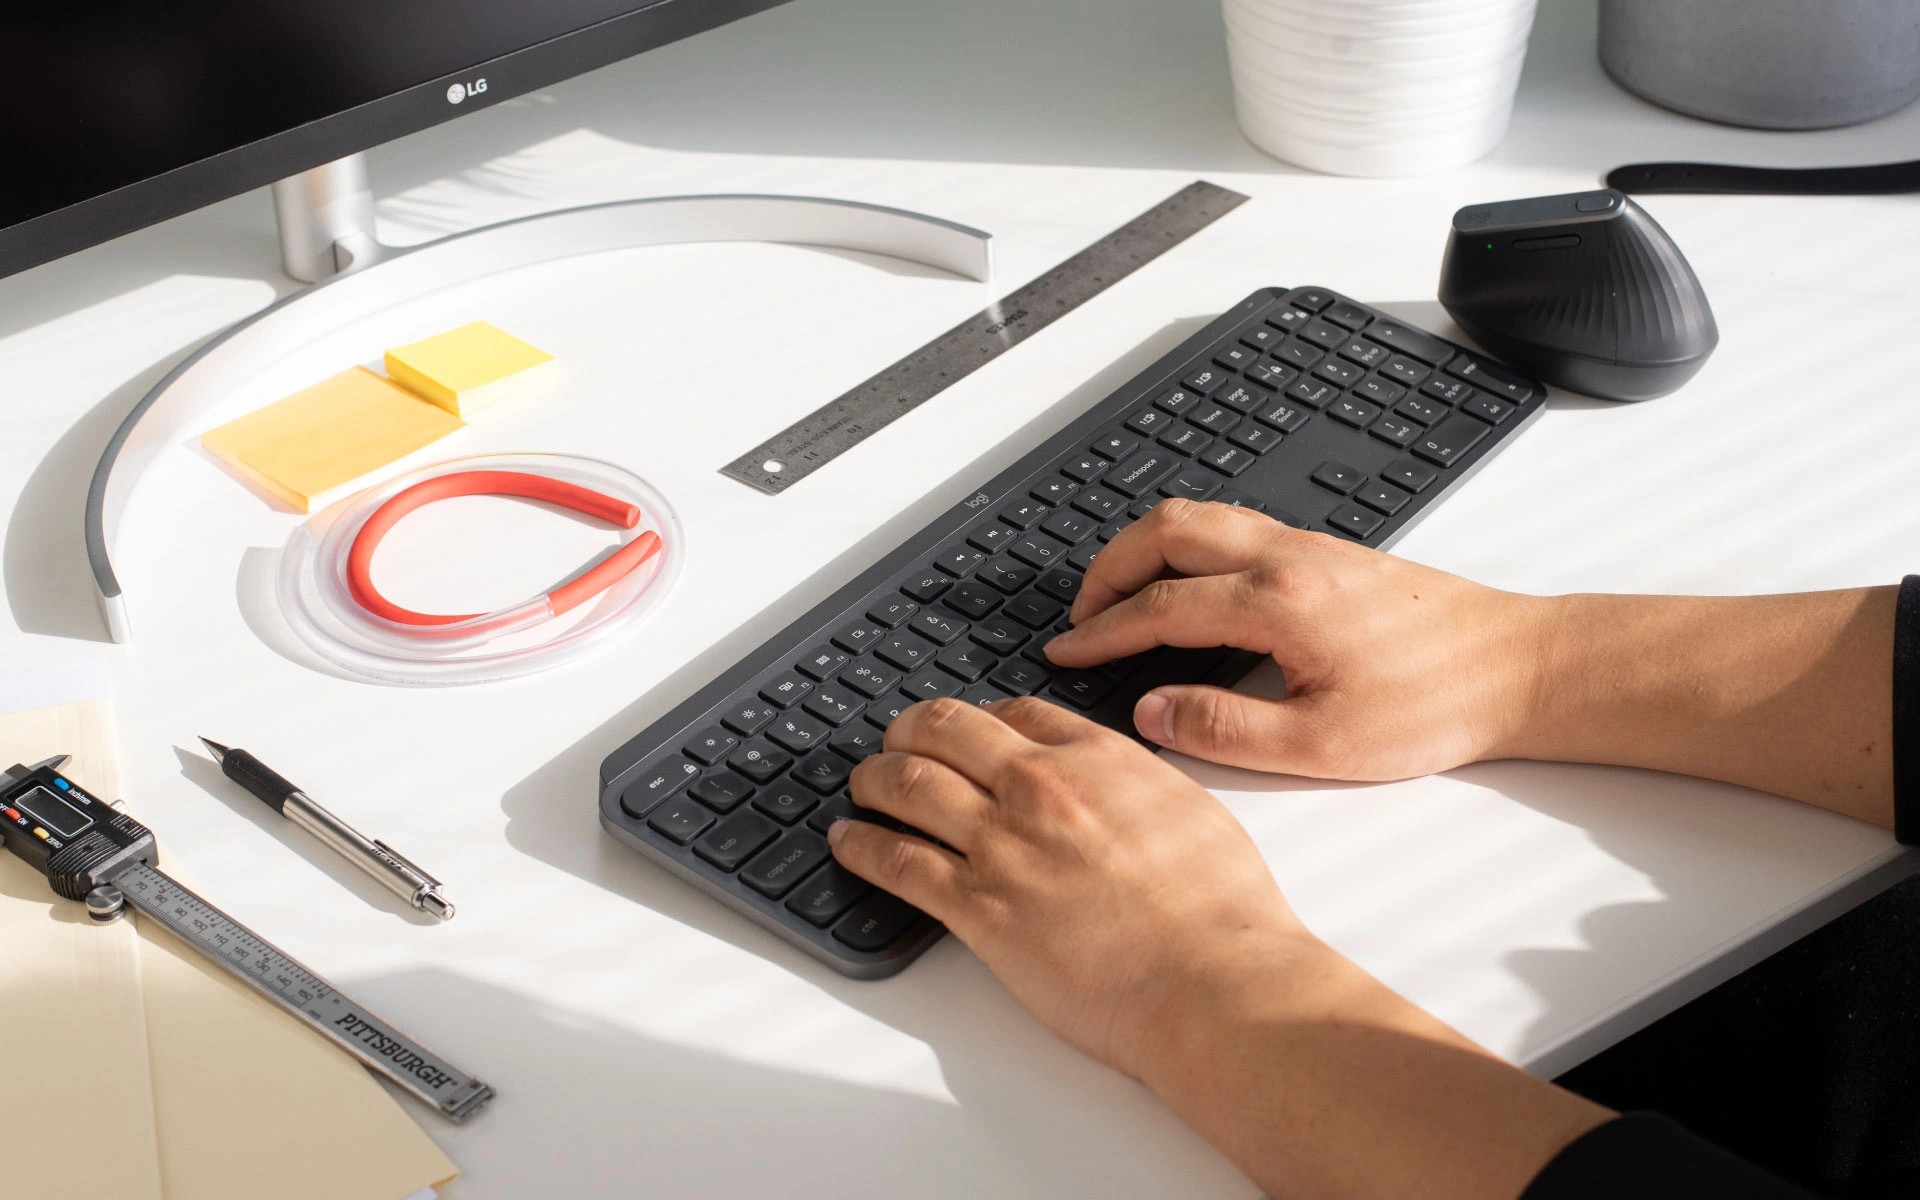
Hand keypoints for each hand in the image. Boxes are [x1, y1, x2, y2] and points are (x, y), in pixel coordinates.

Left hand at [829, 695, 1613, 1198]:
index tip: (965, 728)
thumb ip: (1139, 783)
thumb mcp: (1190, 809)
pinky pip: (897, 861)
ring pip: (908, 785)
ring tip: (861, 784)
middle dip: (910, 730)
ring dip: (873, 779)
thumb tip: (1118, 782)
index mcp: (1097, 758)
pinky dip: (860, 845)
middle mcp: (1041, 787)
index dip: (979, 716)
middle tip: (895, 741)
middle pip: (946, 732)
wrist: (1212, 981)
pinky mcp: (978, 907)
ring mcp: (1003, 844)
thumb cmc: (1221, 913)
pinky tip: (846, 840)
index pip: (1016, 713)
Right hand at [1043, 499, 1548, 780]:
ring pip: (1198, 518)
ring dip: (1143, 550)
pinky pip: (1230, 528)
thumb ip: (1224, 730)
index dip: (1100, 632)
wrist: (1515, 666)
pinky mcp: (1326, 552)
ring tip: (1118, 600)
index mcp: (1278, 603)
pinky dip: (1183, 548)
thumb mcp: (1322, 745)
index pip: (1159, 607)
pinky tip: (1183, 591)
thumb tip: (1152, 713)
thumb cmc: (1435, 704)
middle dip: (1107, 569)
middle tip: (1080, 617)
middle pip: (1165, 531)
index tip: (1064, 652)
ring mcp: (1308, 546)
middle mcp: (1287, 558)